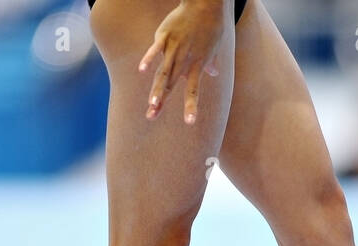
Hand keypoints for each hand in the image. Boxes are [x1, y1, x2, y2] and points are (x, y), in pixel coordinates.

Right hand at [138, 0, 225, 124]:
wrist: (206, 3)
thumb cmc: (212, 25)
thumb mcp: (215, 46)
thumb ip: (211, 63)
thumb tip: (214, 73)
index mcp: (196, 65)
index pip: (192, 90)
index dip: (191, 106)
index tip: (189, 122)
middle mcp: (185, 60)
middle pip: (170, 85)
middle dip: (161, 102)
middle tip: (151, 117)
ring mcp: (174, 47)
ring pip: (163, 72)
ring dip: (156, 89)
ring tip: (151, 104)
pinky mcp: (164, 35)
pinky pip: (156, 49)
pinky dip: (149, 58)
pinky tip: (141, 70)